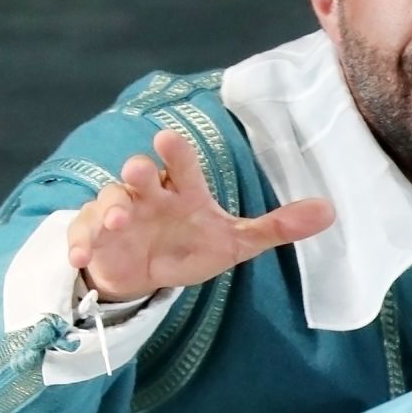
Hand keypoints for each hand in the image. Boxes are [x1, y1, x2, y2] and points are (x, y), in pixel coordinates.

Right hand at [66, 131, 334, 299]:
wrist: (147, 274)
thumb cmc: (190, 246)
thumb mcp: (235, 241)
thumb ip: (276, 227)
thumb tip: (330, 211)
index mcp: (181, 189)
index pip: (180, 163)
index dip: (175, 152)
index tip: (169, 138)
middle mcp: (147, 195)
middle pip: (137, 174)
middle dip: (137, 172)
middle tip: (139, 171)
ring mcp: (117, 215)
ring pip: (108, 202)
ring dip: (110, 209)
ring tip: (119, 221)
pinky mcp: (95, 239)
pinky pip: (83, 237)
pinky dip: (81, 245)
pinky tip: (83, 257)